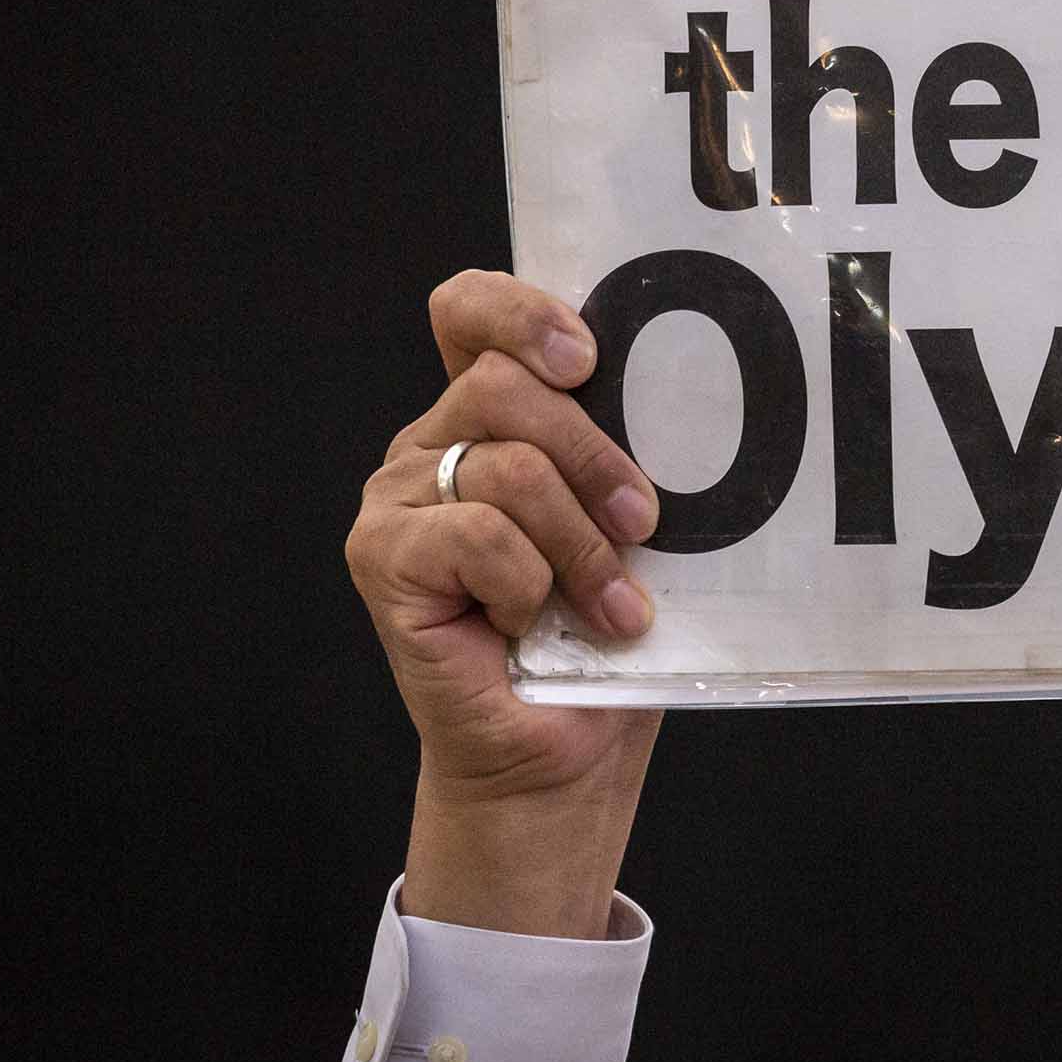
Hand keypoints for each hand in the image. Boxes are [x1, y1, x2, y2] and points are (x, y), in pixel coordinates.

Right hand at [345, 270, 664, 936]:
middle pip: (505, 385)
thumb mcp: (629, 521)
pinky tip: (536, 623)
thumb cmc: (603, 633)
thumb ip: (624, 449)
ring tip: (617, 604)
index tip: (588, 354)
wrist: (563, 751)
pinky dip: (528, 582)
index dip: (522, 310)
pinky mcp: (380, 559)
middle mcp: (429, 443)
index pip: (470, 310)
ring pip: (508, 465)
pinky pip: (475, 534)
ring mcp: (396, 500)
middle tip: (646, 523)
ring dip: (581, 541)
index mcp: (487, 416)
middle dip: (596, 455)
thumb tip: (682, 397)